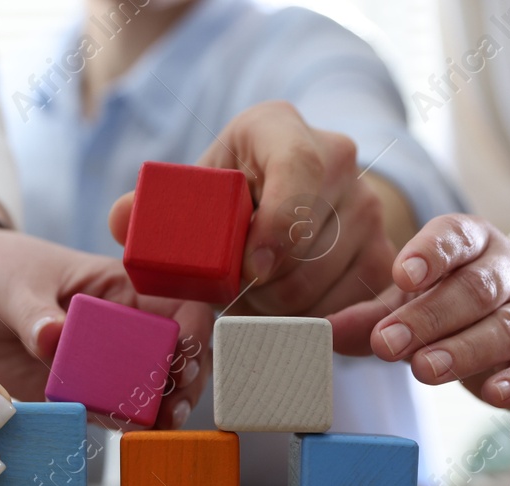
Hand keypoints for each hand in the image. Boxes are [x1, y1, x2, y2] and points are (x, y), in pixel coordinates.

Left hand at [0, 223, 211, 428]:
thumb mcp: (11, 283)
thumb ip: (33, 312)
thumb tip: (53, 336)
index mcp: (119, 288)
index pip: (177, 303)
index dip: (192, 328)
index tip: (184, 352)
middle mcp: (121, 328)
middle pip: (174, 356)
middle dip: (185, 381)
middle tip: (175, 403)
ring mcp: (101, 366)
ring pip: (150, 391)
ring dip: (161, 411)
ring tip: (158, 427)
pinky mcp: (77, 397)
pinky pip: (109, 415)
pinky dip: (123, 428)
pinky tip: (127, 437)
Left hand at [107, 101, 398, 317]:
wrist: (284, 203)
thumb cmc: (226, 198)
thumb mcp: (191, 192)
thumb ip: (152, 208)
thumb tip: (123, 220)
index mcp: (280, 129)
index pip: (298, 168)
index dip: (278, 225)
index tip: (250, 269)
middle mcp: (338, 158)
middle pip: (312, 242)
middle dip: (266, 287)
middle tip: (235, 297)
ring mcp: (370, 207)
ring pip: (332, 284)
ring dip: (286, 312)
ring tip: (258, 304)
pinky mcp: (385, 254)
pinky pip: (361, 307)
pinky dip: (322, 331)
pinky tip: (293, 332)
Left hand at [327, 214, 509, 410]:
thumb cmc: (444, 305)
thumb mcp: (403, 305)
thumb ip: (368, 318)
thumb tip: (325, 333)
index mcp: (474, 242)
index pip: (456, 235)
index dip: (432, 252)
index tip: (403, 274)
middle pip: (477, 288)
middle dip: (431, 316)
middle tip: (390, 343)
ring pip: (507, 327)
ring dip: (464, 350)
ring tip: (424, 369)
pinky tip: (494, 393)